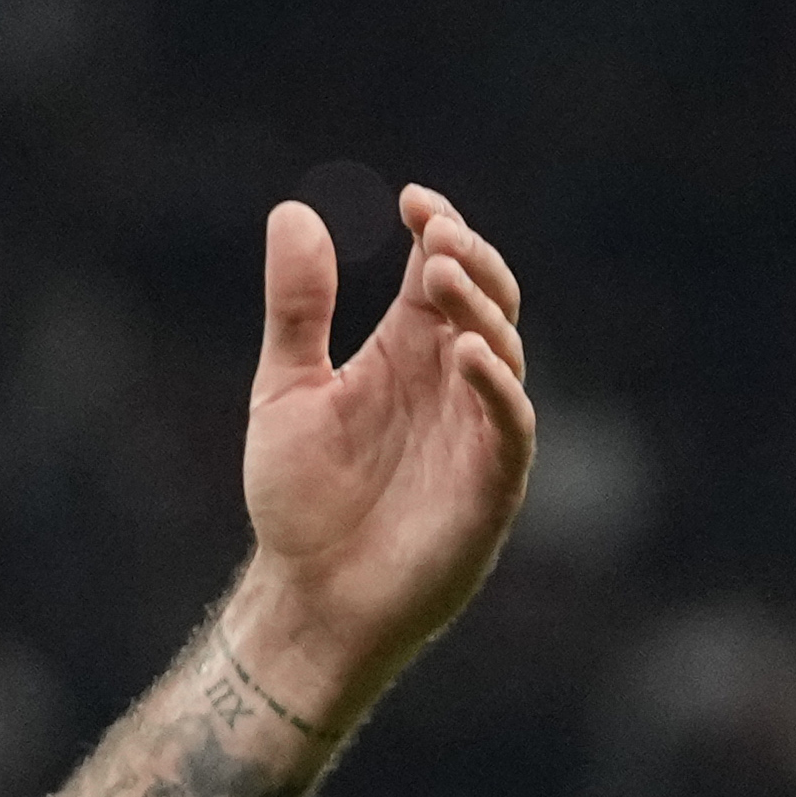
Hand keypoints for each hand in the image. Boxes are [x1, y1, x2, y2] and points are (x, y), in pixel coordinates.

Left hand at [231, 182, 531, 728]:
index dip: (439, 230)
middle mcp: (450, 383)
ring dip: (478, 310)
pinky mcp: (489, 486)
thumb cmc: (301, 499)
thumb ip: (297, 308)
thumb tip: (293, 210)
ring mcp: (475, 432)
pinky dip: (495, 387)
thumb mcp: (285, 389)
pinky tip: (465, 353)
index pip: (442, 273)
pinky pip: (510, 427)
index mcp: (407, 352)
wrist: (307, 596)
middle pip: (486, 300)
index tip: (412, 200)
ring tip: (441, 275)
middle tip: (435, 233)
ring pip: (503, 352)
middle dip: (469, 260)